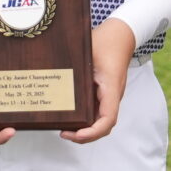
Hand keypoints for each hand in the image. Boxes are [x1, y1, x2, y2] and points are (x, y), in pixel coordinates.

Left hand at [63, 19, 137, 144]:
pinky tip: (69, 116)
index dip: (93, 132)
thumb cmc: (105, 41)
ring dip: (85, 129)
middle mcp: (112, 96)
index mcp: (111, 88)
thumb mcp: (88, 50)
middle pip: (103, 125)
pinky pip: (96, 111)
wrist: (120, 35)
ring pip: (100, 120)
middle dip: (85, 135)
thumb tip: (51, 74)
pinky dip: (85, 119)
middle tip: (63, 133)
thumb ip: (73, 64)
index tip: (76, 134)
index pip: (108, 119)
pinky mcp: (103, 93)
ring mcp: (108, 95)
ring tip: (64, 129)